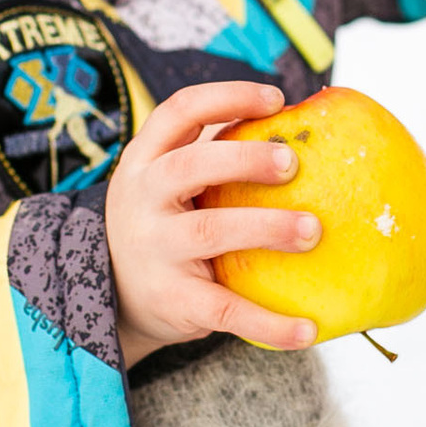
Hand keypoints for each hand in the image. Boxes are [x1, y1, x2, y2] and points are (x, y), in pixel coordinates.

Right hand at [108, 81, 321, 368]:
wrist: (112, 296)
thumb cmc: (163, 224)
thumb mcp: (169, 184)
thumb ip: (215, 155)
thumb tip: (300, 127)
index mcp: (146, 159)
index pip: (179, 112)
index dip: (226, 97)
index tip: (275, 98)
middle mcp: (142, 198)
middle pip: (191, 165)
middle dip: (245, 159)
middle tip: (293, 162)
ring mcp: (154, 249)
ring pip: (209, 231)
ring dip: (266, 227)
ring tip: (313, 231)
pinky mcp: (172, 299)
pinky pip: (225, 309)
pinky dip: (268, 322)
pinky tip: (307, 329)